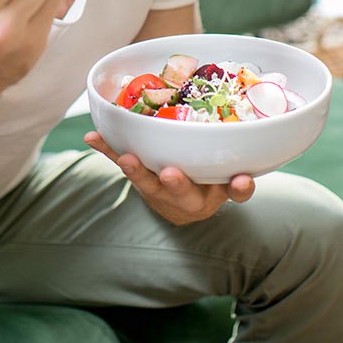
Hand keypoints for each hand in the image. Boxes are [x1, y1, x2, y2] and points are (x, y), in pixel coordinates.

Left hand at [84, 131, 254, 224]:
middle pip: (184, 194)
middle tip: (171, 173)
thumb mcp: (225, 178)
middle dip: (177, 184)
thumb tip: (250, 153)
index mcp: (216, 194)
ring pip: (148, 184)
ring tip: (126, 158)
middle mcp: (188, 197)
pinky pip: (121, 162)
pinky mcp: (139, 179)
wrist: (178, 206)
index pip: (233, 193)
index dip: (237, 188)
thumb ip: (237, 170)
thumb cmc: (207, 182)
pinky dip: (107, 148)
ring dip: (136, 171)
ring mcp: (160, 190)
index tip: (240, 179)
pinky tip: (92, 136)